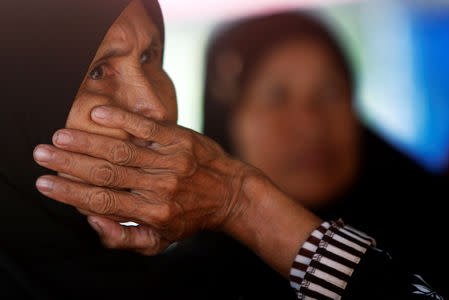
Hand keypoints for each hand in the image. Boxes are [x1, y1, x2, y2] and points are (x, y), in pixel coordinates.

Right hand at [33, 105, 251, 254]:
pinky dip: (122, 120)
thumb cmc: (190, 217)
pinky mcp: (180, 140)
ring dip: (87, 143)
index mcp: (152, 214)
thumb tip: (92, 221)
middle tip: (42, 154)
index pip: (102, 202)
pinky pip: (147, 128)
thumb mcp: (160, 241)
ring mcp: (170, 161)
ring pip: (121, 151)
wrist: (230, 193)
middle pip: (106, 174)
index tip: (45, 183)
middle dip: (70, 165)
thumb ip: (125, 238)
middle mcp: (160, 187)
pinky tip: (97, 114)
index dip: (70, 193)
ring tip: (60, 137)